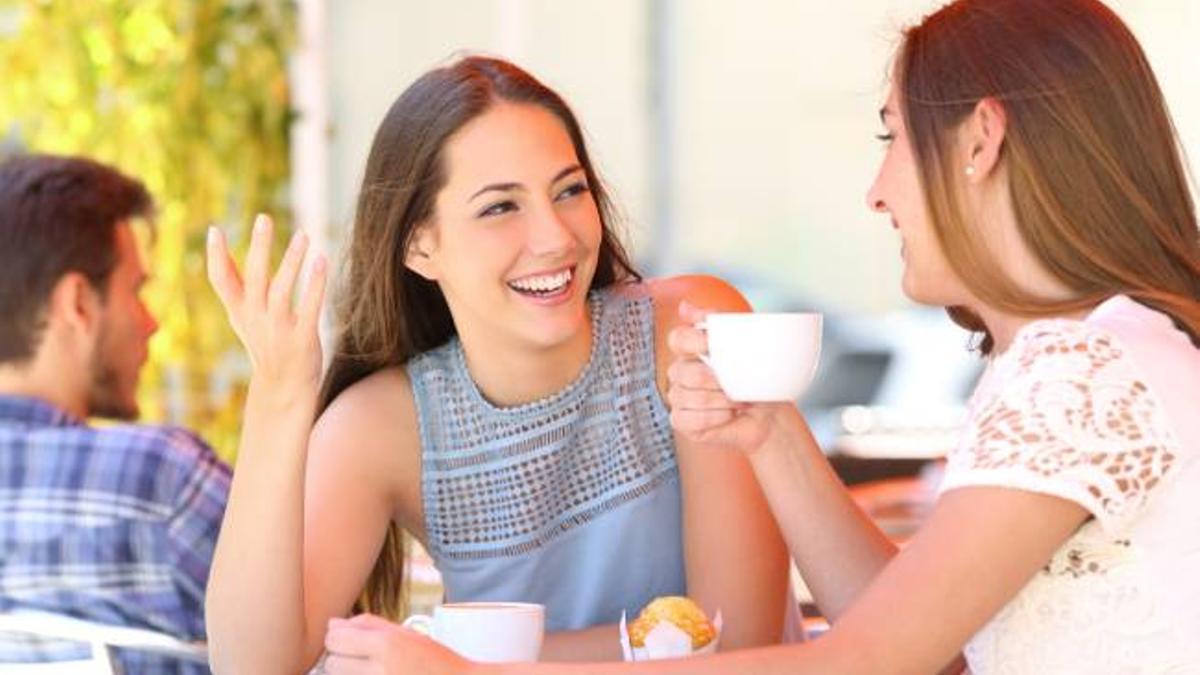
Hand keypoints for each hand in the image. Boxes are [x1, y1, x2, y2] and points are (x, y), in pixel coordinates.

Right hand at [206, 214, 326, 390]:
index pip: (220, 281)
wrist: (282, 388)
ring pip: (281, 289)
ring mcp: (278, 328)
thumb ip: (232, 283)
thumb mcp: (242, 315)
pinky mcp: (302, 338)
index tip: (215, 230)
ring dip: (292, 261)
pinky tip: (322, 261)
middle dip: (259, 247)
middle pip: (254, 278)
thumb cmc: (264, 343)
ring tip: (303, 235)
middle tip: (264, 218)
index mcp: (239, 311)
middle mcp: (256, 318)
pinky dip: (315, 283)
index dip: (216, 257)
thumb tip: (215, 244)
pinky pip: (309, 306)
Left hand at [323, 614, 473, 674]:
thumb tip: (332, 624)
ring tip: (374, 672)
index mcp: (386, 644)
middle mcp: (379, 670)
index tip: (350, 641)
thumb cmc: (435, 661)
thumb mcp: (406, 635)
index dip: (338, 639)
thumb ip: (368, 625)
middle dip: (342, 661)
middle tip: (364, 661)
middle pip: (331, 663)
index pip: (334, 638)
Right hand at [666, 301, 791, 453]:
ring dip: (722, 401)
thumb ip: (716, 321)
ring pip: (690, 397)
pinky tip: (728, 415)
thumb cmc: (754, 377)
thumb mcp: (743, 343)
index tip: (713, 345)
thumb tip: (684, 306)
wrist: (768, 411)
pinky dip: (715, 418)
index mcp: (691, 350)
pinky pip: (690, 419)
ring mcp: (679, 397)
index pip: (678, 339)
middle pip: (684, 371)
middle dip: (716, 380)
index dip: (693, 341)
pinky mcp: (683, 421)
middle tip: (738, 383)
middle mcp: (680, 372)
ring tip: (740, 400)